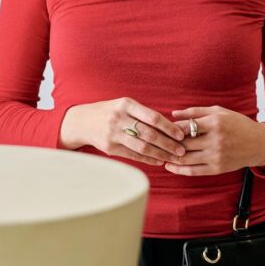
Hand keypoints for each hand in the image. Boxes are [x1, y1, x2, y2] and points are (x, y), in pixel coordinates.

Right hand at [60, 97, 186, 166]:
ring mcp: (113, 134)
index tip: (181, 134)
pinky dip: (148, 159)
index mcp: (125, 104)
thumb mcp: (124, 105)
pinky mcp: (110, 148)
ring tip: (173, 157)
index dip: (169, 127)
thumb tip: (170, 127)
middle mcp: (119, 119)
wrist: (83, 121)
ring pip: (142, 147)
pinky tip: (159, 160)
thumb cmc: (110, 111)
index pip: (152, 117)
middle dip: (168, 144)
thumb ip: (143, 113)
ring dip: (160, 154)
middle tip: (182, 150)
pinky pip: (133, 155)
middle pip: (149, 134)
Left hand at [164, 105, 264, 175]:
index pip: (185, 126)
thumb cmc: (237, 124)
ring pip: (186, 159)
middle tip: (153, 142)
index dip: (169, 129)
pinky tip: (169, 166)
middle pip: (183, 143)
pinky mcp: (217, 169)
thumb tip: (173, 113)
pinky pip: (193, 171)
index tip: (159, 128)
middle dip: (166, 143)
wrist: (257, 144)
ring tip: (158, 154)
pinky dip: (179, 170)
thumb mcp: (218, 111)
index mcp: (215, 123)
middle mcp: (215, 140)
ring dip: (170, 157)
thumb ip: (195, 112)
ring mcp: (216, 156)